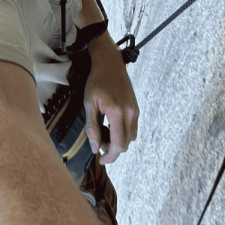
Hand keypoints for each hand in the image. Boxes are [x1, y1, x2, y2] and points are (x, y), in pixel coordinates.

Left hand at [83, 38, 138, 164]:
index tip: (101, 160)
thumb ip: (92, 127)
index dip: (110, 157)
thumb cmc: (97, 82)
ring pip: (130, 138)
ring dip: (118, 141)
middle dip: (112, 149)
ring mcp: (135, 111)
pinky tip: (111, 124)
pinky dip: (123, 133)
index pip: (118, 145)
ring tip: (104, 130)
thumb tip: (96, 148)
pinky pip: (132, 129)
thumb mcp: (89, 103)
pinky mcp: (136, 108)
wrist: (110, 63)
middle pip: (125, 144)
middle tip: (99, 141)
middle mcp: (130, 113)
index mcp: (117, 113)